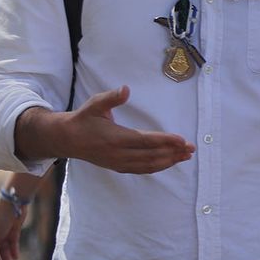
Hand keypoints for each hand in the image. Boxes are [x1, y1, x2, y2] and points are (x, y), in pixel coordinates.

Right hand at [24, 86, 194, 172]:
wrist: (67, 139)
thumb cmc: (84, 119)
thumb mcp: (95, 104)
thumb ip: (111, 98)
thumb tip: (125, 89)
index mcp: (114, 137)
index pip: (145, 141)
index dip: (165, 141)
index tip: (182, 140)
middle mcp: (118, 153)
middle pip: (151, 156)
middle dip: (173, 152)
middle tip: (191, 148)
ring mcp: (118, 162)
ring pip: (148, 165)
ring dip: (169, 161)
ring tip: (186, 156)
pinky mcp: (118, 167)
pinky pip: (142, 170)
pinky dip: (158, 167)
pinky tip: (170, 162)